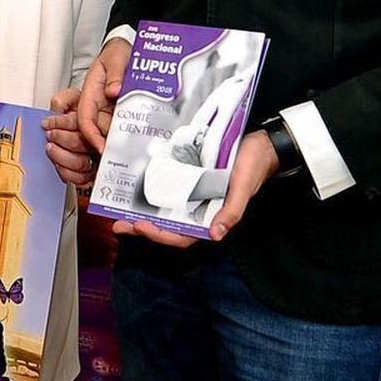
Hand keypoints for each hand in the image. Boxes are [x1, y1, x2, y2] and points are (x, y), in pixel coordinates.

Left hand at [43, 87, 96, 187]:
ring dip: (60, 156)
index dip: (60, 123)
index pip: (79, 122)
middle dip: (59, 138)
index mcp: (98, 121)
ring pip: (80, 163)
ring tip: (51, 148)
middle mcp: (100, 140)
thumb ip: (64, 100)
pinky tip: (58, 164)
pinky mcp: (93, 174)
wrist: (85, 129)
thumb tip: (57, 106)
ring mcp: (97, 158)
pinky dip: (66, 172)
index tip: (47, 123)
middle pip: (79, 142)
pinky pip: (81, 179)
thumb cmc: (77, 115)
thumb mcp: (71, 99)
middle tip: (49, 135)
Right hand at [76, 38, 130, 152]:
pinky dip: (129, 134)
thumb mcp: (116, 57)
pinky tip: (141, 139)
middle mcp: (97, 105)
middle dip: (109, 143)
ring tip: (136, 148)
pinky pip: (122, 127)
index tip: (101, 148)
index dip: (91, 136)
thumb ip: (115, 73)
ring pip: (110, 132)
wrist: (127, 51)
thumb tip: (114, 90)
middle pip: (97, 131)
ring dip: (120, 140)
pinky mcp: (121, 113)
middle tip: (125, 153)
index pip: (85, 119)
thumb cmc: (117, 53)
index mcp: (90, 93)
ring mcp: (109, 111)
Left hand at [114, 130, 279, 246]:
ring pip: (164, 210)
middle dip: (143, 228)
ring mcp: (193, 195)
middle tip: (119, 224)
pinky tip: (135, 186)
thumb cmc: (254, 167)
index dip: (160, 235)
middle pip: (168, 226)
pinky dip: (152, 192)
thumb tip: (215, 235)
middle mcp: (199, 209)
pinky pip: (169, 190)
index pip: (182, 236)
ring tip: (119, 209)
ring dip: (143, 212)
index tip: (140, 226)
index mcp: (211, 217)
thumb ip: (232, 211)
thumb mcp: (243, 187)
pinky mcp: (190, 179)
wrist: (261, 144)